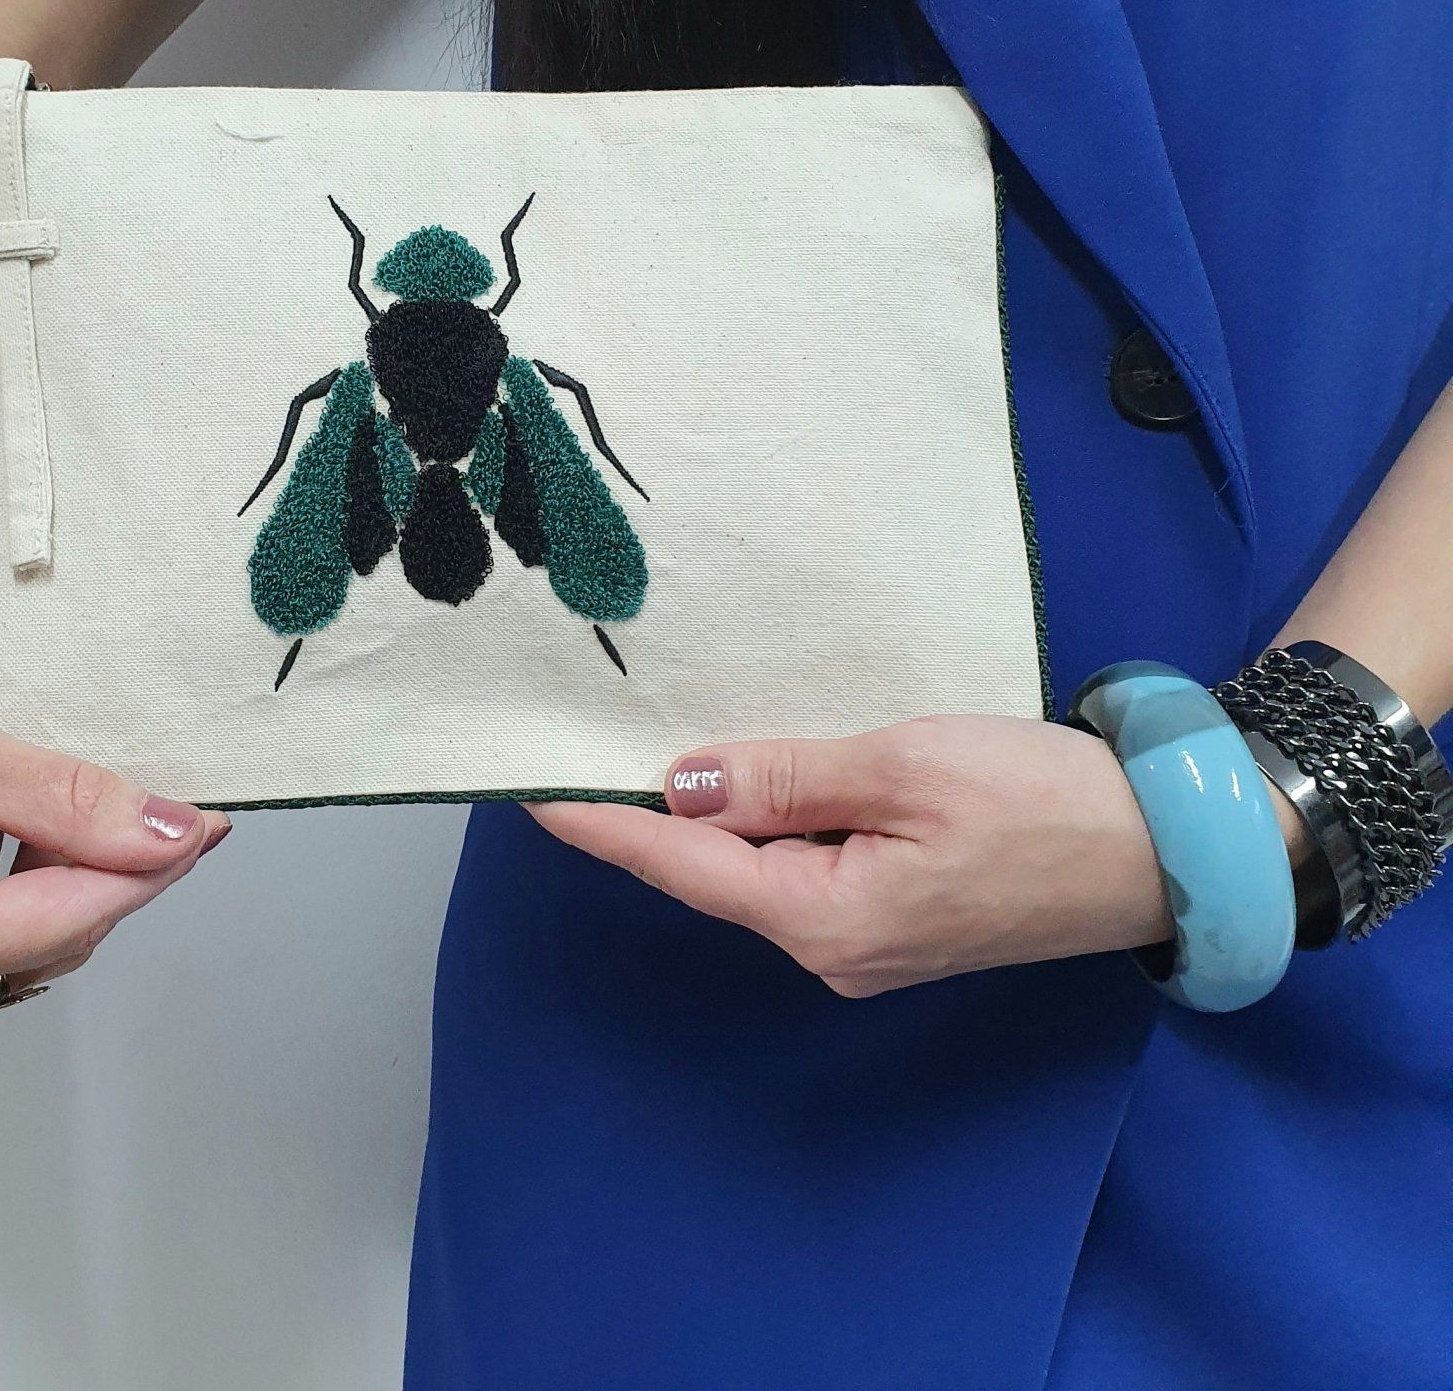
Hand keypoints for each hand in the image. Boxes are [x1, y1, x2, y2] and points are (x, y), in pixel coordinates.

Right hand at [0, 641, 230, 1036]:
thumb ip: (72, 802)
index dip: (153, 865)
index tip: (210, 820)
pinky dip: (3, 877)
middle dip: (96, 865)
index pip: (75, 918)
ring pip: (19, 937)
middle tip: (119, 784)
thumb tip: (174, 833)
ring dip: (46, 869)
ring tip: (6, 789)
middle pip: (52, 936)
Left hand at [527, 715, 1177, 997]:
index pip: (678, 862)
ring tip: (633, 746)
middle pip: (707, 870)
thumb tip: (682, 784)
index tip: (524, 789)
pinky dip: (760, 817)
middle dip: (639, 813)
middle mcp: (829, 945)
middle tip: (568, 746)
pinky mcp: (894, 911)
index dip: (598, 823)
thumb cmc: (1043, 801)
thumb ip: (787, 777)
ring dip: (700, 812)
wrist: (1168, 849)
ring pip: (752, 866)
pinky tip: (739, 773)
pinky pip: (799, 862)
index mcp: (823, 917)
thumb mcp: (907, 767)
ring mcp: (862, 936)